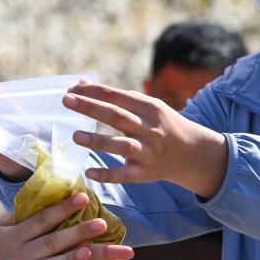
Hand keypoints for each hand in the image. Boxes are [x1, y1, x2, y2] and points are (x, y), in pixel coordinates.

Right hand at [0, 192, 135, 259]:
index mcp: (10, 235)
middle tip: (102, 224)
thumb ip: (9, 221)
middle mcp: (14, 255)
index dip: (63, 209)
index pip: (42, 219)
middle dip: (78, 232)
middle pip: (51, 242)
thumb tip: (31, 207)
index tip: (83, 198)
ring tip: (91, 253)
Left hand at [63, 82, 227, 198]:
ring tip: (76, 136)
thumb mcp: (146, 106)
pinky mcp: (145, 172)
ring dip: (98, 141)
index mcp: (149, 108)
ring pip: (121, 146)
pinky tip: (88, 173)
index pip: (117, 96)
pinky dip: (107, 174)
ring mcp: (148, 151)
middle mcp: (149, 129)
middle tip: (67, 101)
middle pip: (117, 117)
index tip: (71, 90)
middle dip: (91, 108)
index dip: (93, 92)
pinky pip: (124, 174)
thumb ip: (115, 97)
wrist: (192, 153)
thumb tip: (81, 84)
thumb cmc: (160, 124)